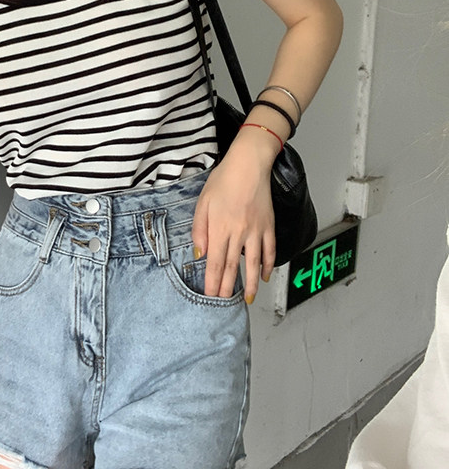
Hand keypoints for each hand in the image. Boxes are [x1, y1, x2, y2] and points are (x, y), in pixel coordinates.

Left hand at [192, 135, 276, 300]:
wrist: (248, 165)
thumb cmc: (223, 180)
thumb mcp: (203, 203)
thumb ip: (200, 230)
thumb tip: (200, 254)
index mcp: (220, 228)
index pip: (215, 262)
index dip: (213, 282)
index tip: (210, 296)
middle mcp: (239, 232)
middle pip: (232, 266)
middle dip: (228, 287)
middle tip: (225, 303)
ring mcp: (256, 230)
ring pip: (253, 263)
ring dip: (251, 283)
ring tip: (249, 298)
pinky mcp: (268, 225)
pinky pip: (269, 250)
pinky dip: (267, 265)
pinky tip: (264, 276)